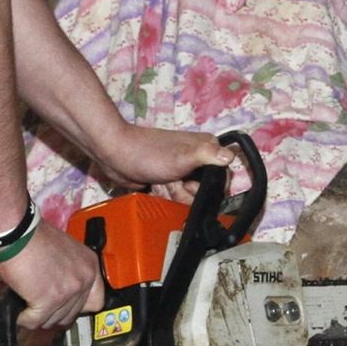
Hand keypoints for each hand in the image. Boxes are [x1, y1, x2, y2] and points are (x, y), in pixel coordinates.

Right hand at [0, 221, 104, 329]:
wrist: (17, 232)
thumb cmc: (33, 236)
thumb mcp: (64, 250)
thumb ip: (70, 270)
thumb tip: (60, 288)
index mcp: (90, 265)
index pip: (96, 302)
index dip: (78, 307)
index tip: (65, 306)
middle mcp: (83, 279)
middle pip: (71, 315)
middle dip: (54, 313)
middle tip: (41, 307)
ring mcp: (68, 292)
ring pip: (53, 320)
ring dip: (38, 317)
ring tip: (27, 306)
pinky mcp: (48, 301)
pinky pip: (35, 321)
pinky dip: (25, 319)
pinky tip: (21, 313)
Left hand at [95, 124, 234, 203]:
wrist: (116, 156)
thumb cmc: (149, 153)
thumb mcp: (183, 156)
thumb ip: (208, 156)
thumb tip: (230, 157)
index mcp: (206, 148)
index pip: (222, 176)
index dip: (209, 188)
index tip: (193, 185)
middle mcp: (196, 158)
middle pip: (203, 191)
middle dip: (185, 193)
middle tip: (171, 181)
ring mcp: (180, 170)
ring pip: (186, 197)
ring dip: (171, 195)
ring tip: (159, 182)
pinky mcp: (166, 180)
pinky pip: (172, 198)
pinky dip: (162, 196)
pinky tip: (153, 187)